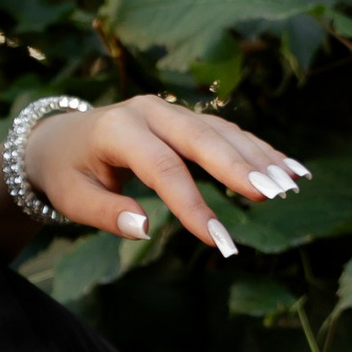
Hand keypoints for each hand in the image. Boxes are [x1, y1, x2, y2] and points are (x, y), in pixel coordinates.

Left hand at [21, 95, 305, 262]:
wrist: (60, 137)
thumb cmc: (67, 173)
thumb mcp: (72, 198)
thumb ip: (106, 213)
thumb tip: (145, 227)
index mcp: (118, 129)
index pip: (162, 168)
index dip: (192, 204)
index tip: (218, 240)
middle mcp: (149, 112)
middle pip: (201, 137)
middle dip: (239, 166)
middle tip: (273, 193)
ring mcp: (171, 112)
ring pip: (221, 132)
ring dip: (258, 157)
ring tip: (292, 185)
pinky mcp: (186, 120)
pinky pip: (227, 132)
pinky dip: (259, 150)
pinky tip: (290, 168)